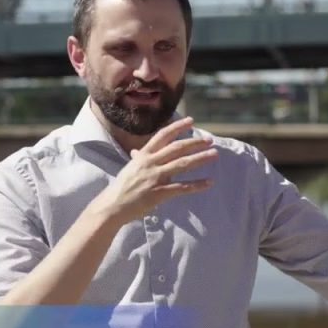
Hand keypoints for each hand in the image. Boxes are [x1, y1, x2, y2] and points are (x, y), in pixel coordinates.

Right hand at [95, 117, 216, 223]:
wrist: (112, 206)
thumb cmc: (121, 187)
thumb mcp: (129, 168)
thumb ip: (137, 159)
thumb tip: (137, 151)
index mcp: (143, 155)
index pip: (162, 135)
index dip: (177, 127)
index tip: (191, 121)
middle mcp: (150, 163)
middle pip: (177, 148)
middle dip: (195, 142)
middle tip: (210, 140)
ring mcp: (155, 177)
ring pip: (183, 164)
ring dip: (201, 158)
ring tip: (215, 154)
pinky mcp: (159, 193)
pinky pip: (182, 187)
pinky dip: (197, 185)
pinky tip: (209, 182)